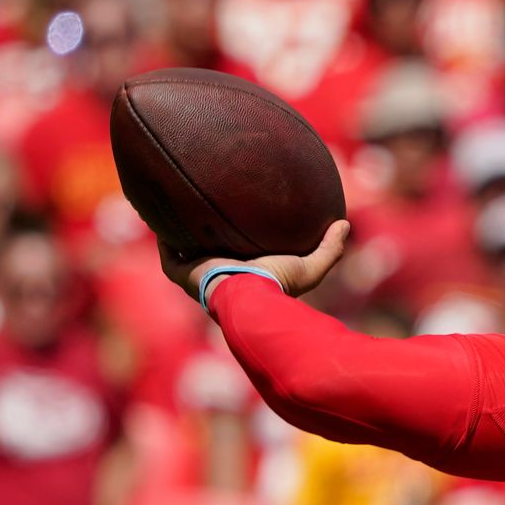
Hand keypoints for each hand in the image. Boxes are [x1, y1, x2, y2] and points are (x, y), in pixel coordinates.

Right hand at [158, 220, 351, 303]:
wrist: (249, 297)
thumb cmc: (277, 285)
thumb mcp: (310, 267)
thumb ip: (330, 248)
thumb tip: (345, 223)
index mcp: (244, 275)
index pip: (238, 255)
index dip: (237, 238)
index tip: (241, 218)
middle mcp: (218, 275)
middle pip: (208, 251)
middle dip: (205, 234)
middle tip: (207, 208)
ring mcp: (197, 274)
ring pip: (183, 249)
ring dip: (180, 231)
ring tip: (177, 206)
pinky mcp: (181, 273)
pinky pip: (167, 252)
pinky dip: (162, 236)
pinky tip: (160, 214)